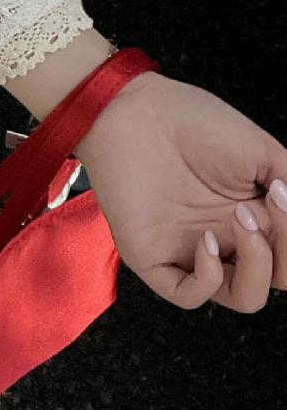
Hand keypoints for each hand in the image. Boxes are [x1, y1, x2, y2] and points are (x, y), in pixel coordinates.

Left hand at [71, 71, 286, 311]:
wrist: (137, 112)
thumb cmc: (195, 124)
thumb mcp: (263, 154)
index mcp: (254, 217)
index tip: (282, 193)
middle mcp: (228, 239)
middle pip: (274, 278)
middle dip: (285, 250)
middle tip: (265, 204)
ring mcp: (192, 252)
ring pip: (242, 297)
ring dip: (257, 268)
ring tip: (240, 220)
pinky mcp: (154, 258)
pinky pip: (188, 295)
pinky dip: (208, 279)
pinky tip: (207, 242)